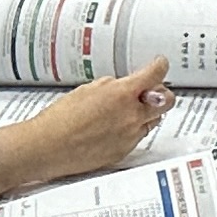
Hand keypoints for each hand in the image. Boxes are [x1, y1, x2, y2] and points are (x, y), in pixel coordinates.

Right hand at [0, 56, 172, 193]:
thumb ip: (113, 86)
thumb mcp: (88, 90)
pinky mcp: (124, 151)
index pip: (155, 74)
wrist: (49, 147)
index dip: (160, 66)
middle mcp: (131, 116)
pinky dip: (133, 129)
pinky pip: (139, 137)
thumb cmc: (61, 118)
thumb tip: (124, 86)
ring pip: (154, 120)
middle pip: (167, 100)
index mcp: (122, 94)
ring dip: (147, 112)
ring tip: (127, 111)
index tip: (159, 65)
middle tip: (151, 90)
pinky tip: (115, 127)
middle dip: (162, 92)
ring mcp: (130, 136)